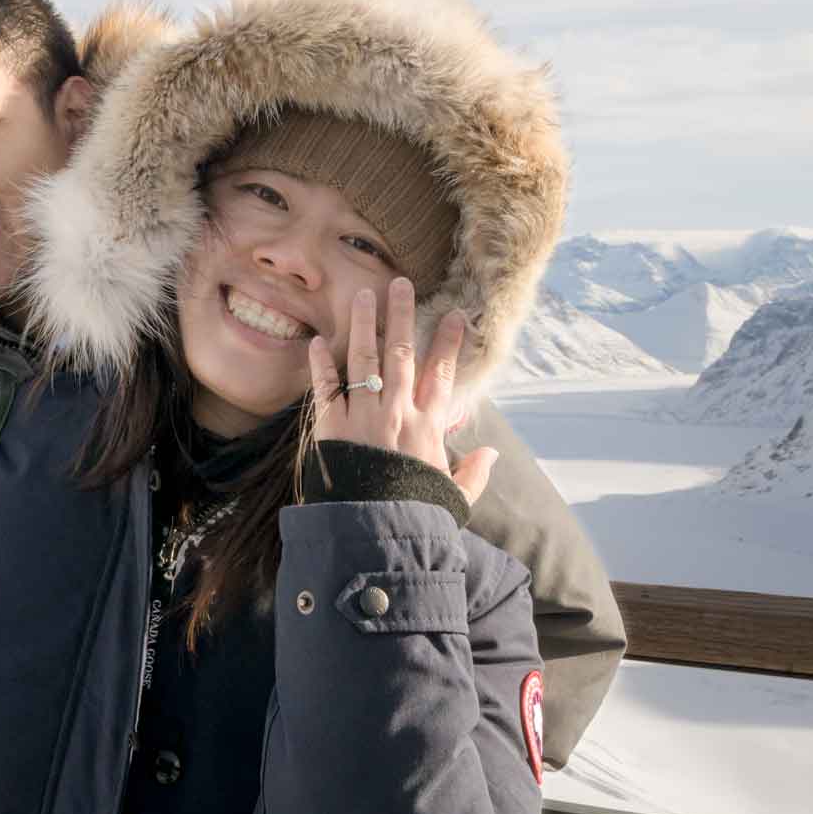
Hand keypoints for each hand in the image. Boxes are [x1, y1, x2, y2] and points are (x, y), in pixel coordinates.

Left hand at [307, 277, 497, 506]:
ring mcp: (362, 416)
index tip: (455, 314)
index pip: (442, 373)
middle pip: (401, 353)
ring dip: (364, 324)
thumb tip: (493, 453)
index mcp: (428, 426)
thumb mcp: (454, 498)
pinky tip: (318, 341)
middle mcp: (396, 412)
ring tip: (363, 294)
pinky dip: (321, 365)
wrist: (373, 531)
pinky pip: (325, 388)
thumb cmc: (414, 514)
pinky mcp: (331, 427)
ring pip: (364, 359)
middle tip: (401, 282)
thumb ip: (473, 473)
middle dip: (401, 315)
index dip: (449, 341)